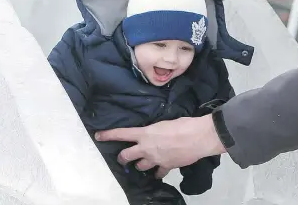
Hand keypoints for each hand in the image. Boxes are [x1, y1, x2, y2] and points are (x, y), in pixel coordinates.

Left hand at [95, 114, 225, 178]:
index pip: (122, 134)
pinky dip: (158, 173)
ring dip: (141, 165)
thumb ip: (157, 130)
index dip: (108, 135)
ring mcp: (155, 159)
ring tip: (144, 163)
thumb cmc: (184, 124)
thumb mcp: (166, 123)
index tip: (98, 136)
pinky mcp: (166, 167)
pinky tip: (160, 171)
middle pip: (125, 156)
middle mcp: (146, 148)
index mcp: (145, 133)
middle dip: (123, 157)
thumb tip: (157, 133)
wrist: (198, 137)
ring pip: (140, 167)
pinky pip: (158, 173)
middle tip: (123, 157)